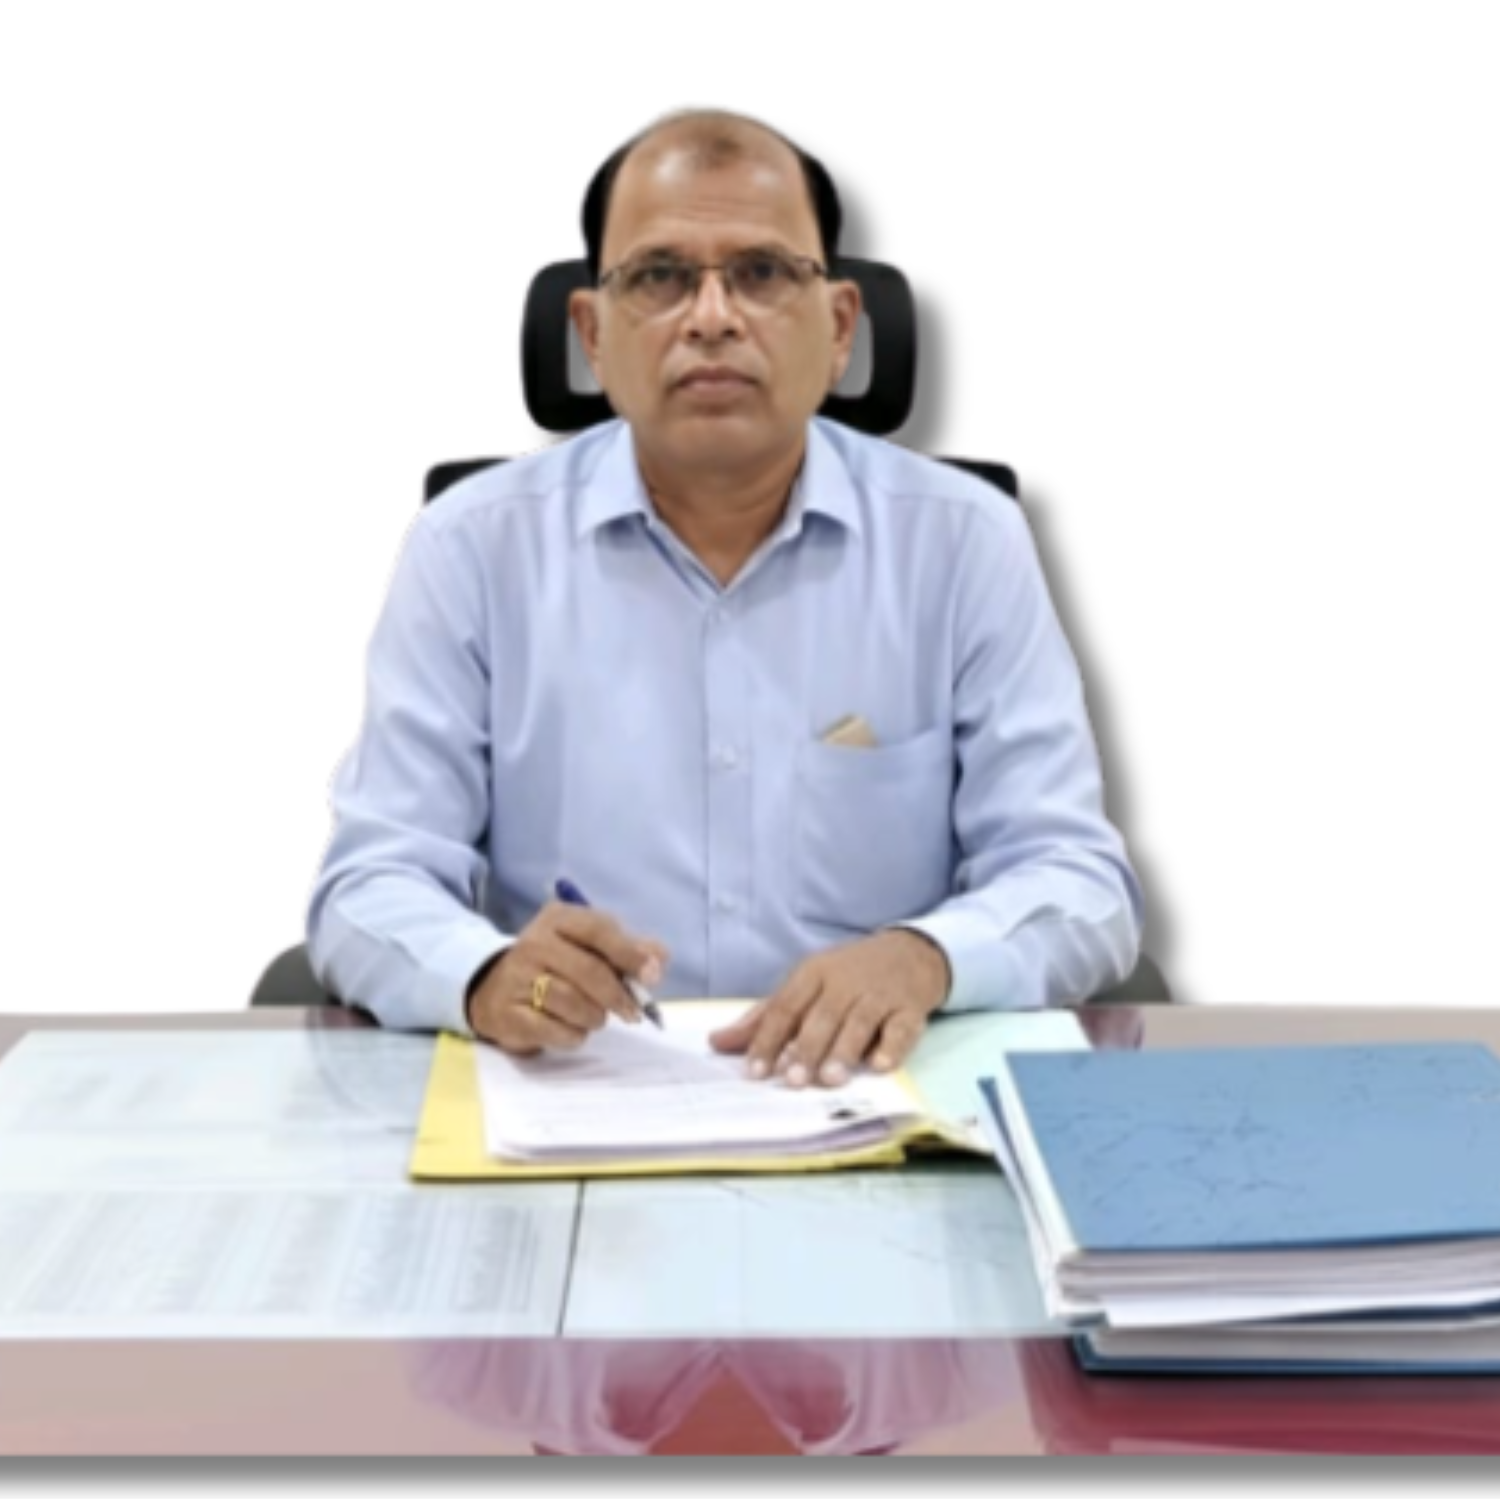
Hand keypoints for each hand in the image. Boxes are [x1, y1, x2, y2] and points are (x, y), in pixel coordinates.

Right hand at [467, 903, 667, 1055]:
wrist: (494, 989)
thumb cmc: (555, 965)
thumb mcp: (589, 947)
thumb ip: (628, 949)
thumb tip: (659, 959)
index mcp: (559, 919)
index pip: (599, 929)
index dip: (630, 953)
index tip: (652, 975)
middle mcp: (534, 943)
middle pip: (589, 970)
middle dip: (618, 995)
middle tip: (633, 1012)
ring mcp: (517, 978)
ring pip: (573, 1003)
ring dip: (594, 1017)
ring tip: (594, 1016)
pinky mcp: (508, 1014)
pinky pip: (554, 1030)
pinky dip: (573, 1035)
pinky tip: (572, 1029)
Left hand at [708, 930, 949, 1087]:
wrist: (909, 953)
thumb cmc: (847, 975)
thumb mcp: (806, 985)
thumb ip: (765, 1016)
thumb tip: (717, 1042)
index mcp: (813, 973)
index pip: (785, 1007)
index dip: (768, 1039)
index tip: (755, 1072)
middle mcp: (845, 981)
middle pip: (821, 1016)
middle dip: (806, 1049)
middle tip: (794, 1081)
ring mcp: (879, 993)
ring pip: (859, 1022)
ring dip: (844, 1051)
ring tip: (831, 1079)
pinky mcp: (910, 1008)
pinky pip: (901, 1027)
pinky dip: (891, 1046)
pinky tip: (879, 1064)